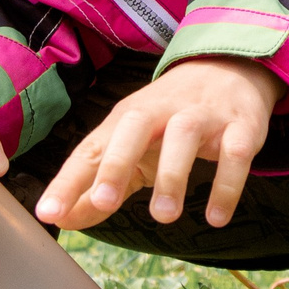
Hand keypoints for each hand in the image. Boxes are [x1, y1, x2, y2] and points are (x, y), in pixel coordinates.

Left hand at [35, 56, 281, 231]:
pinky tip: (216, 217)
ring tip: (164, 217)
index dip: (68, 181)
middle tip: (103, 204)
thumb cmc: (170, 118)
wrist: (230, 68)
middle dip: (116, 164)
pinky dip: (227, 185)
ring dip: (172, 176)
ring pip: (183, 136)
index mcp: (127, 117)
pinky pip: (234, 153)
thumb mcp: (131, 147)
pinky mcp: (240, 126)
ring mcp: (202, 116)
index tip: (48, 213)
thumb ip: (98, 185)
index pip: (92, 148)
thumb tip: (64, 220)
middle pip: (133, 127)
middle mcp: (160, 110)